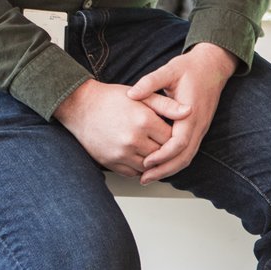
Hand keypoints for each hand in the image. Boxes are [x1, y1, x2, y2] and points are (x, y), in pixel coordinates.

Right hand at [54, 78, 186, 177]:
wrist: (80, 107)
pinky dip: (139, 167)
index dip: (174, 134)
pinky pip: (133, 173)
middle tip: (164, 141)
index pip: (171, 137)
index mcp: (143, 121)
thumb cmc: (111, 99)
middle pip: (162, 153)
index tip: (172, 130)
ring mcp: (121, 153)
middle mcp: (133, 139)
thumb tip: (189, 111)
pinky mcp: (110, 163)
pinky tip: (139, 155)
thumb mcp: (142, 96)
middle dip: (165, 148)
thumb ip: (167, 105)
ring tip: (152, 148)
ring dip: (154, 160)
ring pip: (149, 166)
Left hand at [127, 42, 237, 183]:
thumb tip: (131, 94)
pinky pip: (188, 151)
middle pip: (185, 157)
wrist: (214, 65)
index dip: (163, 155)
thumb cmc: (192, 67)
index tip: (146, 162)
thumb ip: (150, 82)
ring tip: (148, 176)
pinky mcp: (199, 128)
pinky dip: (175, 161)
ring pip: (188, 157)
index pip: (179, 142)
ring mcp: (201, 128)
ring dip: (169, 169)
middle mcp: (199, 124)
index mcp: (191, 112)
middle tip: (143, 179)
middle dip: (164, 170)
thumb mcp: (170, 69)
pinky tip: (160, 164)